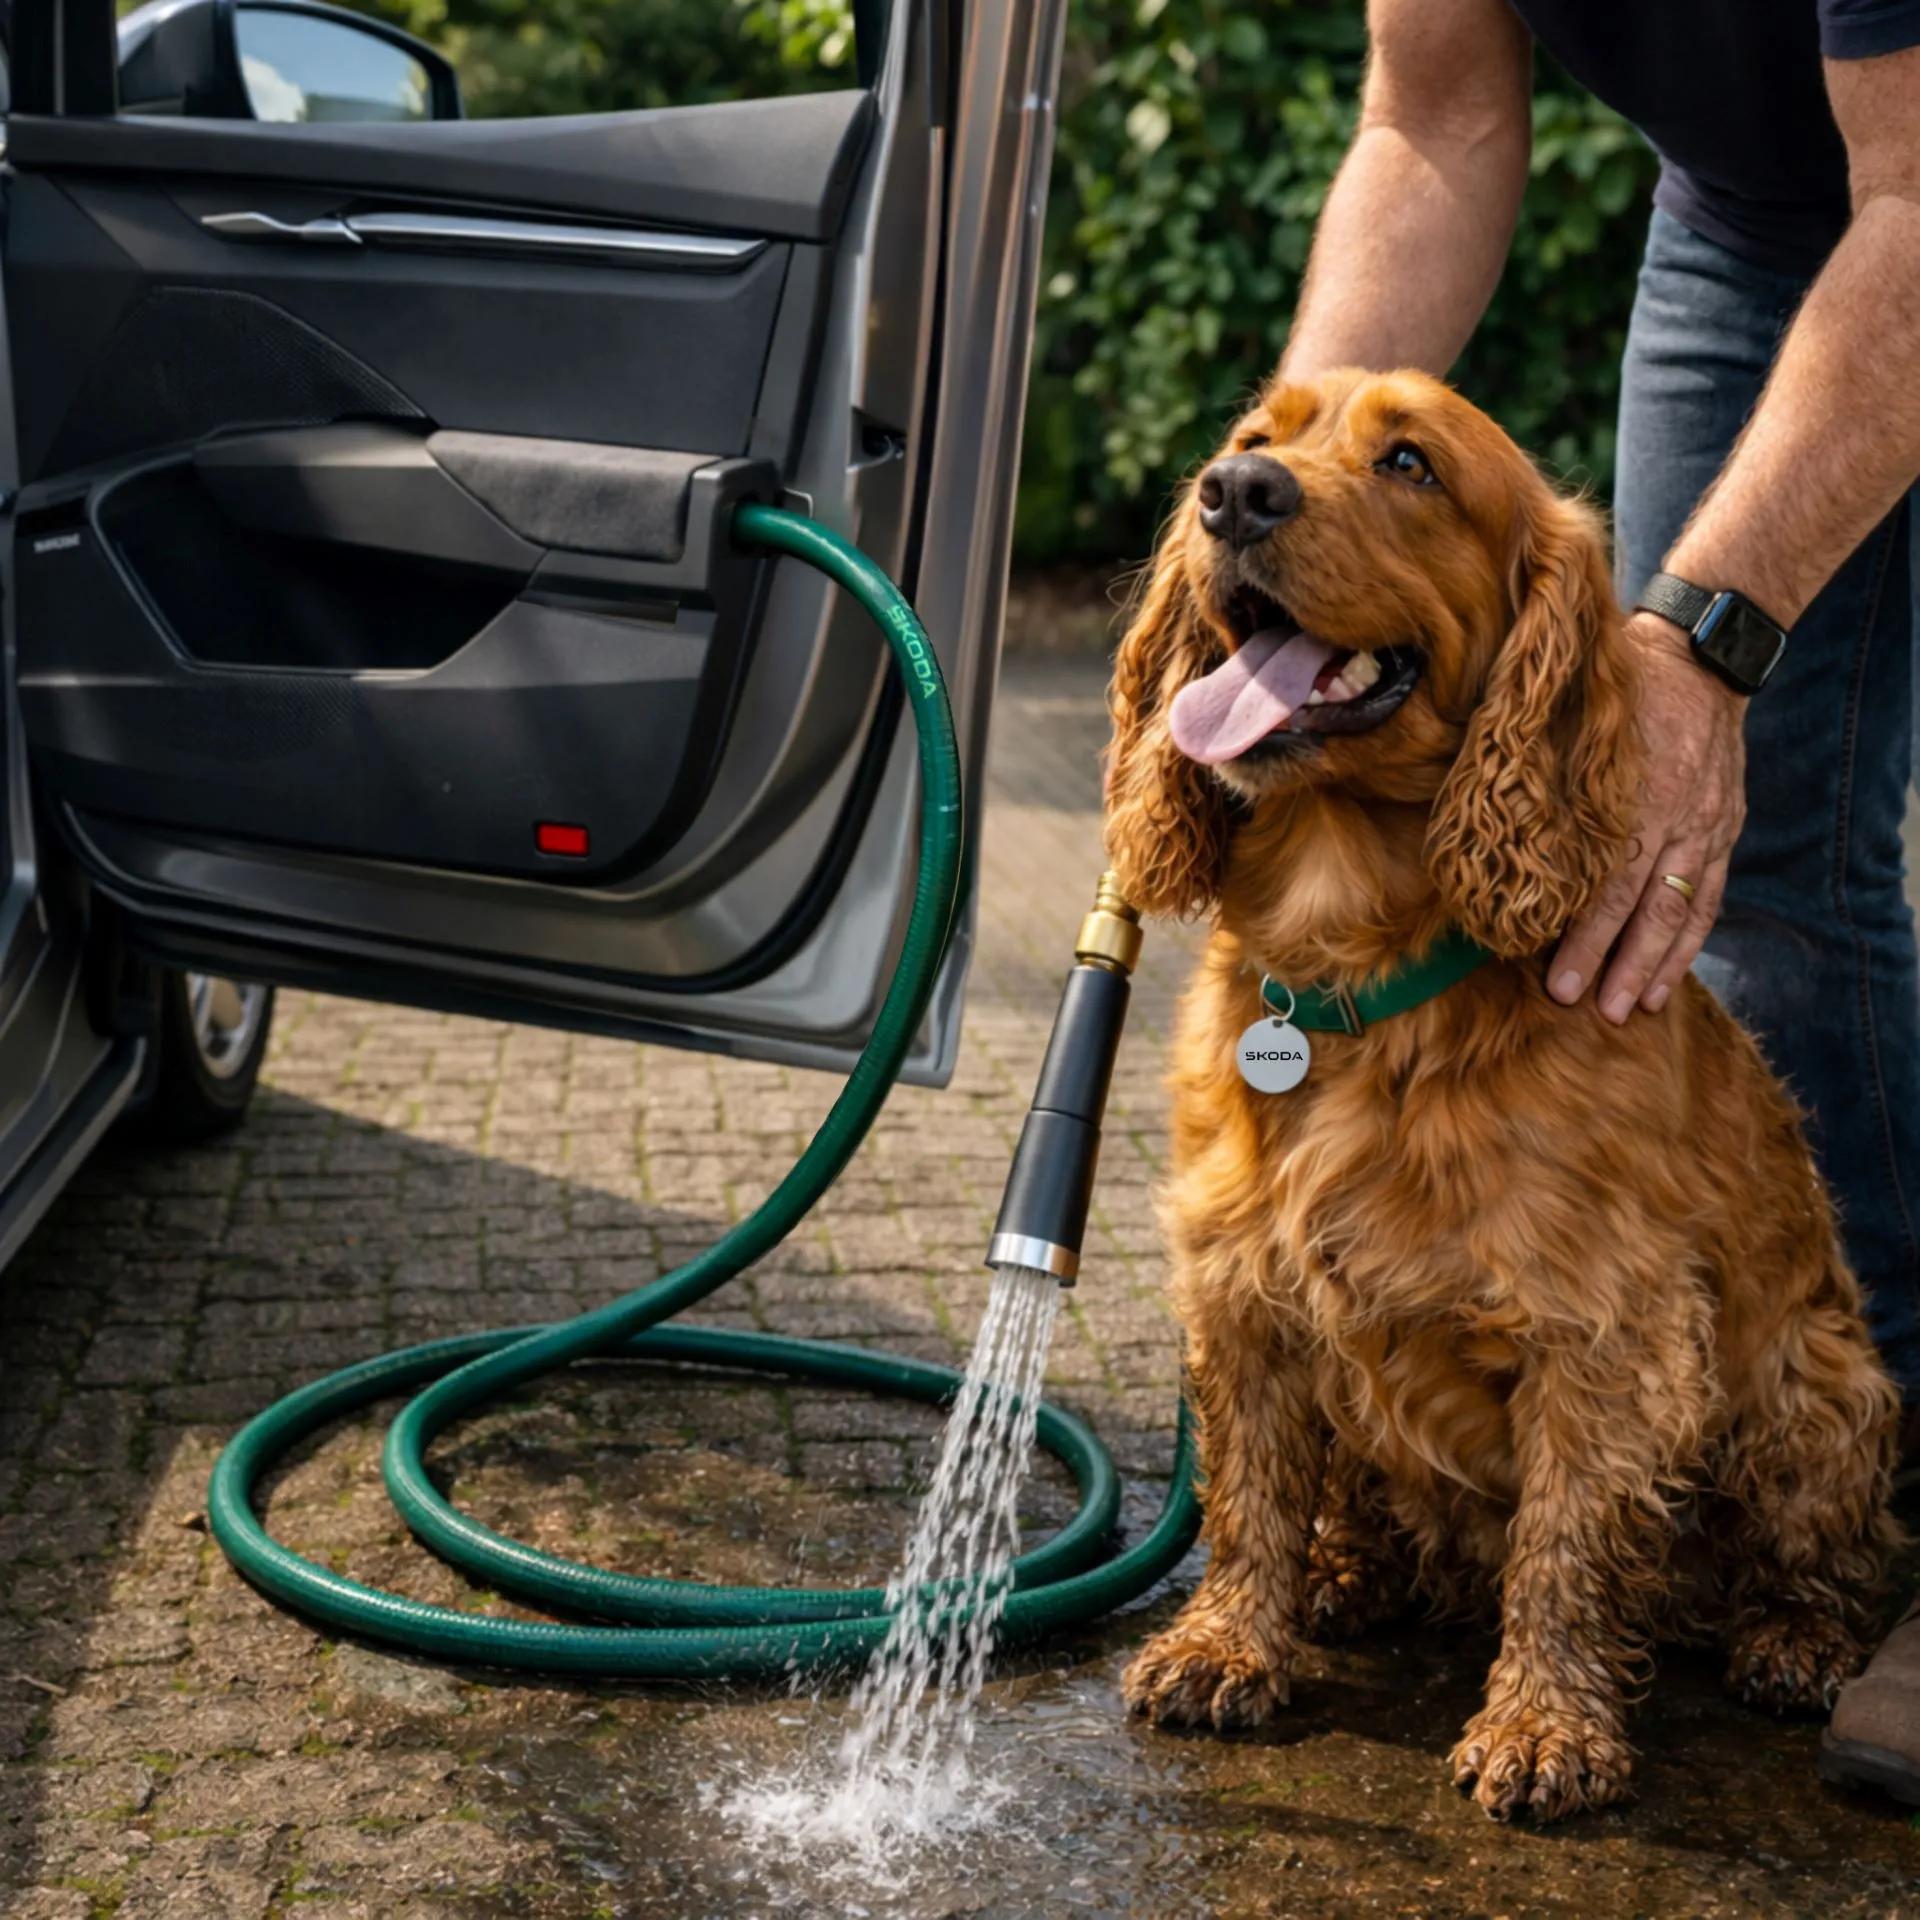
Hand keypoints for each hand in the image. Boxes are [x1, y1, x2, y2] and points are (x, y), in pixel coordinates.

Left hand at [1549, 612, 1747, 1021]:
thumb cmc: (1619, 684)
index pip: (1604, 881)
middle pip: (1642, 907)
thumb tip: (1473, 802)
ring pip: (1679, 911)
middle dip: (1612, 963)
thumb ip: (1537, 764)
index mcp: (1632, 793)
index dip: (1580, 934)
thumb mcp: (1576, 713)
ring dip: (1653, 966)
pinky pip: (1707, 898)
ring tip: (1629, 1011)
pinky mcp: (1723, 831)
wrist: (1701, 657)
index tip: (1551, 976)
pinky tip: (1667, 978)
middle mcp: (1676, 817)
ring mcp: (1706, 827)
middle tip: (1582, 1008)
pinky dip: (1688, 942)